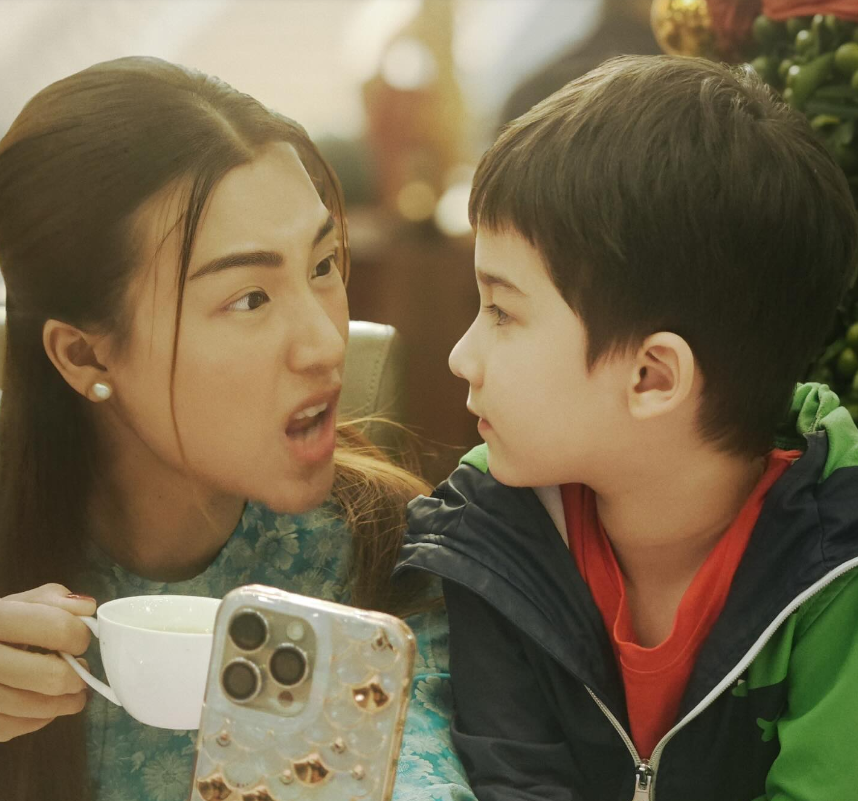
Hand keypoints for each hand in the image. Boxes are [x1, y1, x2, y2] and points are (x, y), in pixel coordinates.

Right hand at [0, 583, 95, 741]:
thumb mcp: (17, 604)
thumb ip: (53, 600)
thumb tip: (88, 609)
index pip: (58, 629)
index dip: (80, 635)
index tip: (80, 639)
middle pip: (52, 677)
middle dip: (78, 676)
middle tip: (82, 670)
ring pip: (39, 707)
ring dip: (66, 701)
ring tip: (73, 690)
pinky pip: (17, 727)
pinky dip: (40, 718)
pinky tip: (45, 704)